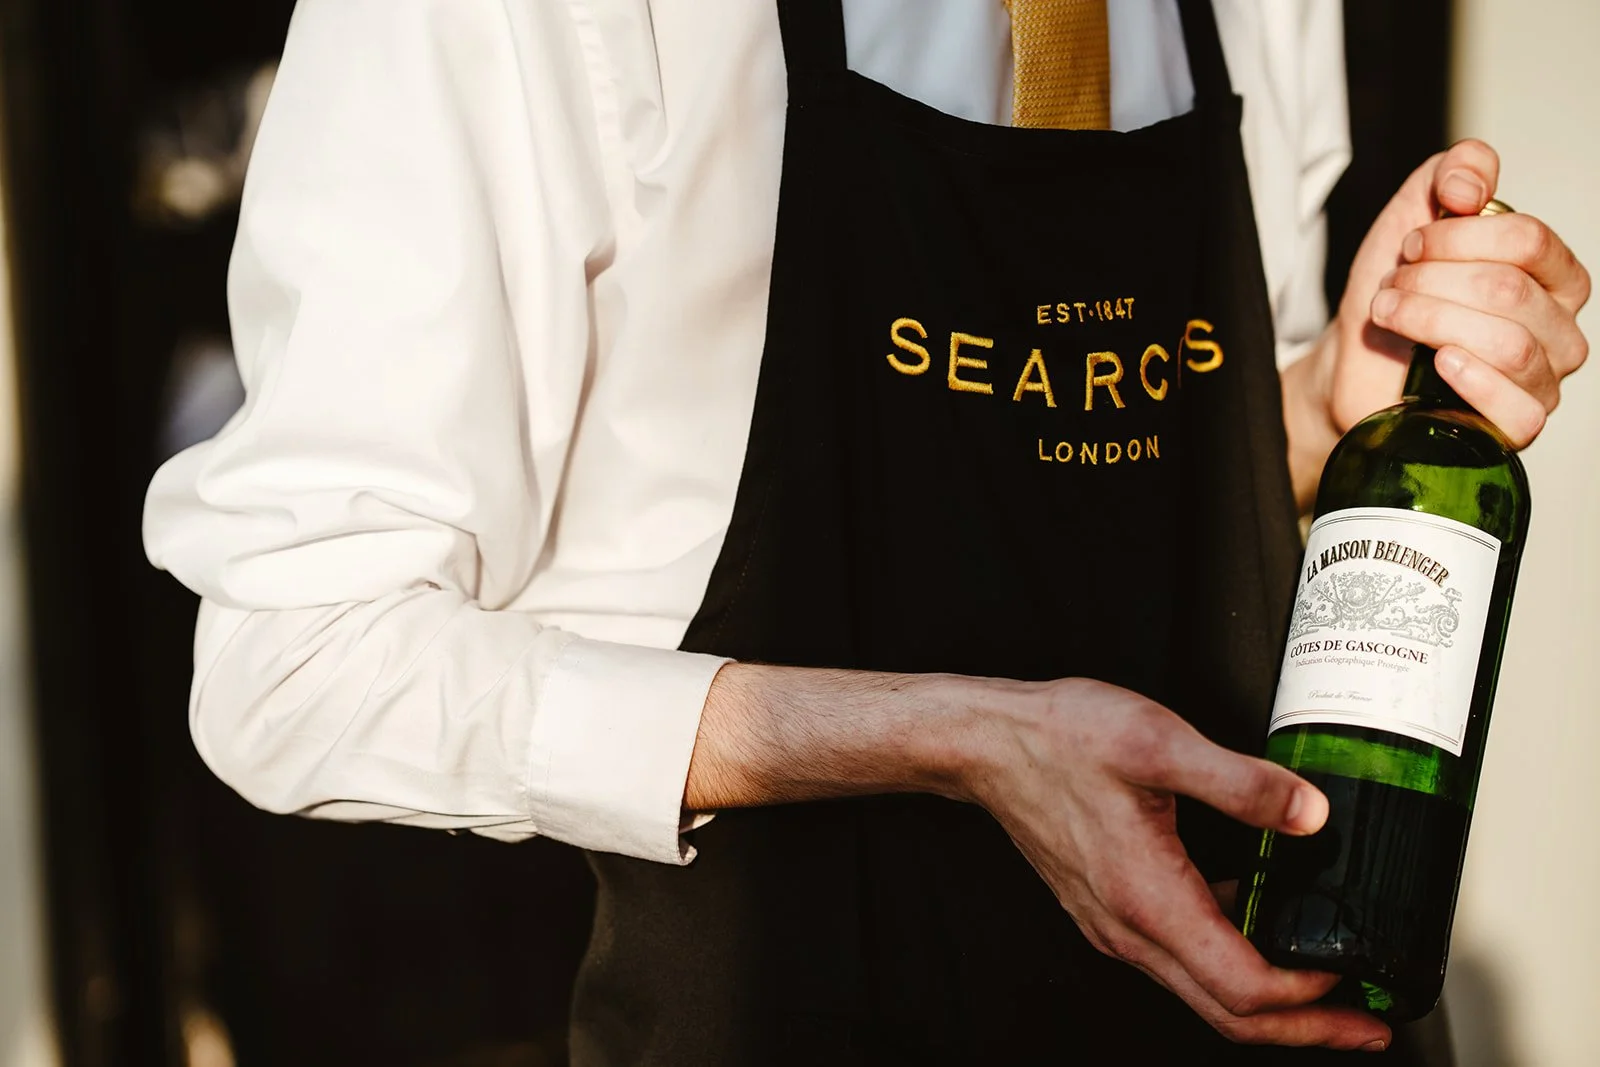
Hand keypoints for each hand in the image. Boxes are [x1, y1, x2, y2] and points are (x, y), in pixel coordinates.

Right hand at [967, 677, 1391, 1050]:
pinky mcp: (1111, 907)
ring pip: (1204, 992)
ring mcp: (1117, 924)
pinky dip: (1231, 965)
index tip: (1356, 980)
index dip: (1310, 997)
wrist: (988, 743)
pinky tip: (1257, 924)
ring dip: (1271, 1003)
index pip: (1243, 987)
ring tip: (1328, 985)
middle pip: (1228, 1013)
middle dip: (1306, 1029)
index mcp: (1149, 900)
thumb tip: (1309, 813)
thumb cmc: (1057, 741)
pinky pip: (1181, 958)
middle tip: (1367, 1026)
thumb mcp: (1157, 743)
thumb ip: (1241, 781)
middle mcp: (1130, 929)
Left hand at [1286, 140, 1590, 503]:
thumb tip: (1469, 183)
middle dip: (1430, 281)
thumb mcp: (1414, 214)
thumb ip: (1453, 173)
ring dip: (1430, 321)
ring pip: (1508, 344)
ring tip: (1390, 315)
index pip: (1529, 240)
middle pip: (1508, 290)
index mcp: (1553, 274)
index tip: (1411, 245)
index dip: (1457, 236)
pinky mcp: (1516, 428)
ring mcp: (1544, 381)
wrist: (1352, 361)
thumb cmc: (1395, 291)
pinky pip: (1520, 409)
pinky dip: (1471, 380)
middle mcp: (1560, 327)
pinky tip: (1437, 363)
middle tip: (1393, 287)